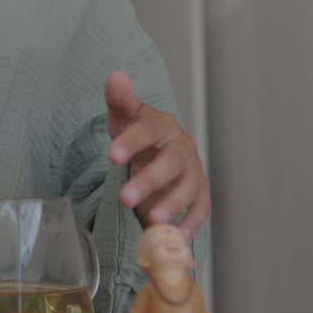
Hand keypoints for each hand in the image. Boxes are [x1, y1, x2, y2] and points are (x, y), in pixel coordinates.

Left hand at [104, 70, 210, 238]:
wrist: (160, 151)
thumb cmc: (140, 135)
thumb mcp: (125, 118)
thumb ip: (120, 100)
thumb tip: (115, 76)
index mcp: (162, 127)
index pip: (148, 131)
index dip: (131, 142)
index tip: (111, 156)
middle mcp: (182, 149)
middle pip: (172, 164)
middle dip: (149, 181)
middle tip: (124, 198)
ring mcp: (193, 172)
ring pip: (189, 188)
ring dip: (173, 205)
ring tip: (154, 221)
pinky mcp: (200, 195)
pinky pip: (201, 210)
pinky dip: (191, 223)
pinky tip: (176, 236)